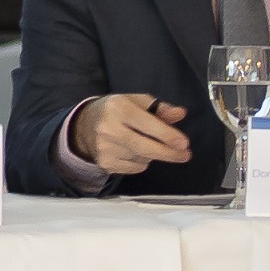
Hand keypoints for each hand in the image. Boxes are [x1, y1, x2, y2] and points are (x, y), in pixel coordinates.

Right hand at [69, 92, 195, 176]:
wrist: (84, 126)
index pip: (146, 123)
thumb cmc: (116, 111)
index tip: (184, 143)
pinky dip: (142, 162)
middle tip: (185, 155)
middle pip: (144, 147)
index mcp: (118, 107)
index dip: (166, 135)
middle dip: (168, 153)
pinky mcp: (105, 163)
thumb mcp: (136, 102)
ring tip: (146, 143)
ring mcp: (105, 148)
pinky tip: (135, 152)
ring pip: (142, 158)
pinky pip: (135, 168)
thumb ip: (160, 109)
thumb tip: (180, 114)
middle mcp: (109, 128)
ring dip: (152, 154)